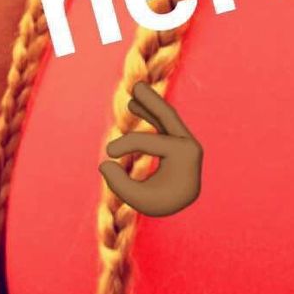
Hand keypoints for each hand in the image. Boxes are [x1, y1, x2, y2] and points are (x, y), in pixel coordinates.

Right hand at [98, 79, 203, 215]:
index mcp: (183, 154)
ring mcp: (188, 141)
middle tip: (136, 85)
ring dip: (150, 105)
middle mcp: (189, 143)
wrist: (186, 209)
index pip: (150, 142)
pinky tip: (140, 108)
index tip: (108, 153)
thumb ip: (120, 184)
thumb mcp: (140, 200)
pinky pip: (167, 124)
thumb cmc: (163, 204)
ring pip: (167, 117)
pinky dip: (153, 115)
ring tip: (136, 91)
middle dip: (150, 100)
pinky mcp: (183, 142)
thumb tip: (104, 164)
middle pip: (167, 115)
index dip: (126, 144)